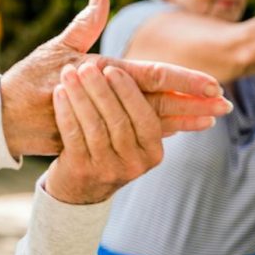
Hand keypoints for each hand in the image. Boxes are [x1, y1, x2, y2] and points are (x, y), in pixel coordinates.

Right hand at [0, 0, 230, 157]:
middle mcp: (105, 100)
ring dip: (183, 120)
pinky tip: (179, 130)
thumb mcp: (56, 47)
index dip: (184, 80)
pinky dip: (158, 132)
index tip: (213, 83)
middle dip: (194, 103)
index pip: (151, 75)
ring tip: (210, 119)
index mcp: (99, 72)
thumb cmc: (29, 79)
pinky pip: (132, 135)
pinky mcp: (95, 140)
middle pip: (159, 102)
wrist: (2, 119)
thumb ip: (86, 21)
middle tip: (225, 104)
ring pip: (150, 122)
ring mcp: (101, 123)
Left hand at [44, 62, 166, 204]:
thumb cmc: (110, 146)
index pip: (147, 118)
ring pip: (95, 127)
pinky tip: (59, 92)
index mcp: (153, 151)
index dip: (129, 92)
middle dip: (101, 90)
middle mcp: (135, 163)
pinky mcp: (82, 171)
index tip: (113, 68)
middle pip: (119, 121)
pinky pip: (73, 136)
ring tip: (68, 73)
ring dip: (80, 96)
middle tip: (86, 66)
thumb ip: (151, 107)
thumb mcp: (133, 134)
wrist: (80, 187)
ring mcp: (108, 169)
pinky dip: (66, 111)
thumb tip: (195, 78)